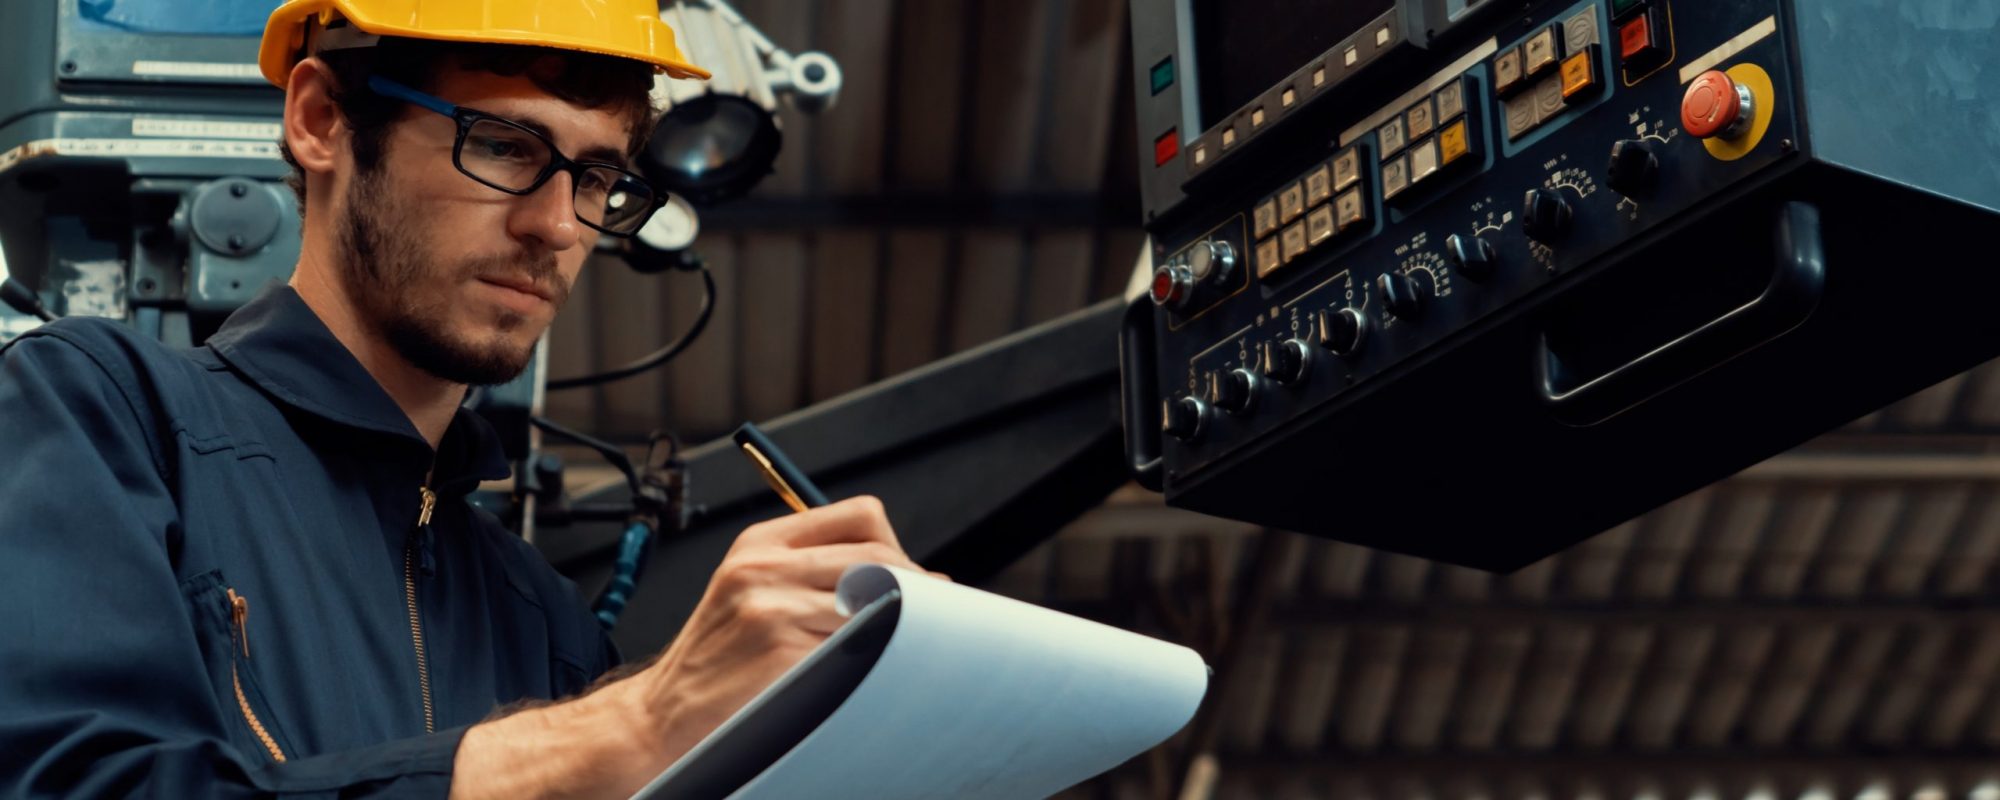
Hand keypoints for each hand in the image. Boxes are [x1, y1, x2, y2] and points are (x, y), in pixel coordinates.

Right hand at [638, 496, 930, 761]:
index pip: (860, 516)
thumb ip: (809, 570)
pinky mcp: (781, 651)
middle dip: (914, 587)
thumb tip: (902, 573)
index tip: (914, 578)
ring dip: (902, 624)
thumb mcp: (749, 590)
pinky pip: (857, 644)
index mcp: (761, 543)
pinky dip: (877, 656)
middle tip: (926, 618)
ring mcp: (772, 608)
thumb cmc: (716, 659)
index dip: (897, 546)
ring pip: (876, 599)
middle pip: (877, 556)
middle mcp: (764, 567)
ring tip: (904, 644)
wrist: (663, 713)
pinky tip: (873, 668)